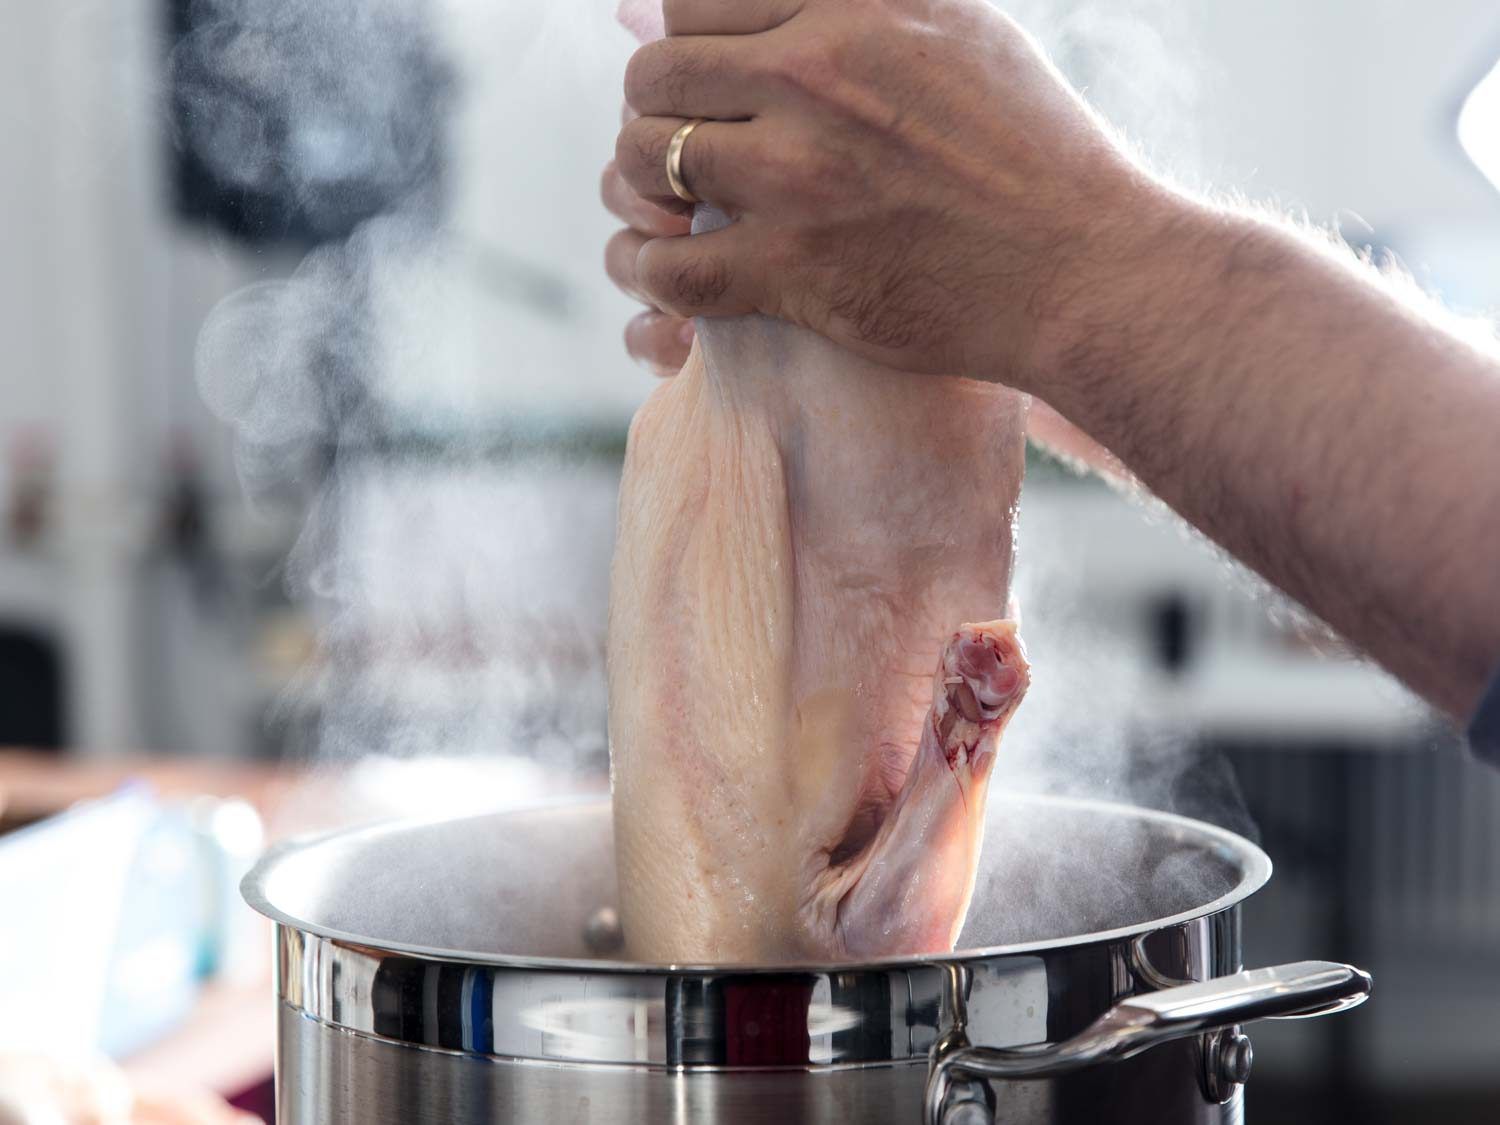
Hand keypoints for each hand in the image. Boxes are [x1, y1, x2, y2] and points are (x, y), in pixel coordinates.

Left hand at [613, 0, 1165, 389]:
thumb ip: (849, 1)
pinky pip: (667, 266)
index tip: (701, 85)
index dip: (680, 44)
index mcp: (853, 9)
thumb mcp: (956, 26)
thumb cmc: (1028, 150)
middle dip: (652, 114)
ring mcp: (799, 176)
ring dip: (636, 188)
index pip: (692, 2)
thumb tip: (714, 5)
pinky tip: (656, 269)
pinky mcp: (795, 271)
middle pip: (654, 76)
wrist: (1082, 269)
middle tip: (678, 149)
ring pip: (642, 161)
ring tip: (664, 207)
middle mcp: (815, 78)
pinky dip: (643, 269)